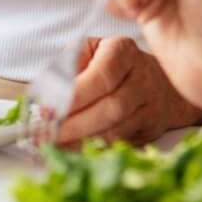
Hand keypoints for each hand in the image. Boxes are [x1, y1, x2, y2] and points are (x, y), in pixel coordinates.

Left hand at [55, 36, 201, 146]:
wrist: (155, 79)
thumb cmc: (109, 65)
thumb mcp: (87, 54)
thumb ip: (66, 71)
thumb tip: (46, 103)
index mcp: (122, 50)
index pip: (102, 76)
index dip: (76, 97)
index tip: (50, 112)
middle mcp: (142, 76)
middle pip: (111, 107)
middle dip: (75, 125)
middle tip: (49, 136)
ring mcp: (151, 104)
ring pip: (117, 130)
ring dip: (83, 141)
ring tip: (57, 146)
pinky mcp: (151, 127)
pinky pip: (121, 143)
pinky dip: (96, 150)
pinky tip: (75, 151)